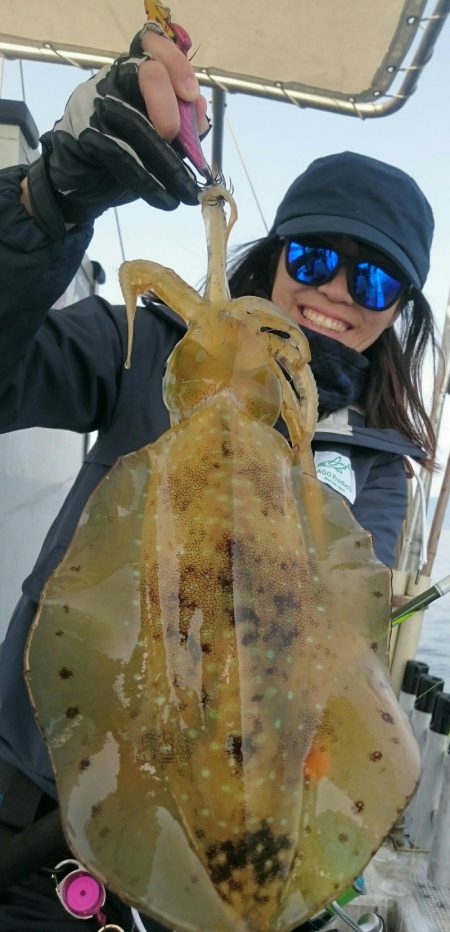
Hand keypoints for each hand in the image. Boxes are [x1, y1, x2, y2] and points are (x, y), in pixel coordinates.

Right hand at [26, 27, 210, 238]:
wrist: (84, 184)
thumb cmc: (127, 154)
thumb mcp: (161, 138)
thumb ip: (183, 122)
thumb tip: (199, 111)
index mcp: (137, 74)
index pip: (153, 46)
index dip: (176, 64)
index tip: (191, 97)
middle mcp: (115, 81)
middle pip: (146, 72)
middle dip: (170, 106)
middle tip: (179, 140)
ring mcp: (96, 105)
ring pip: (135, 120)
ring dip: (167, 162)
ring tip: (187, 191)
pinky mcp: (86, 135)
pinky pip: (120, 155)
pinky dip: (148, 181)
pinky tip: (165, 199)